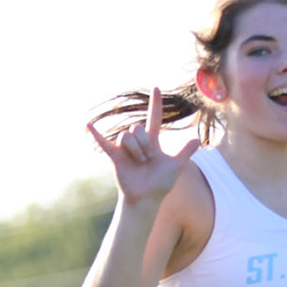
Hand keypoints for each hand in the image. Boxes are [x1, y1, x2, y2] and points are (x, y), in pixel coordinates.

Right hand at [87, 87, 199, 205]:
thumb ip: (185, 152)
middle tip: (148, 160)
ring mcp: (125, 149)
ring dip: (135, 150)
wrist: (147, 198)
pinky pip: (105, 143)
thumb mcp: (176, 166)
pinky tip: (88, 125)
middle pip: (138, 129)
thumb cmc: (161, 184)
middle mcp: (138, 142)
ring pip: (126, 136)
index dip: (155, 103)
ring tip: (139, 163)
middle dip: (144, 144)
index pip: (154, 118)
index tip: (156, 88)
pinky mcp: (115, 157)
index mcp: (153, 141)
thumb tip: (198, 140)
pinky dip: (96, 134)